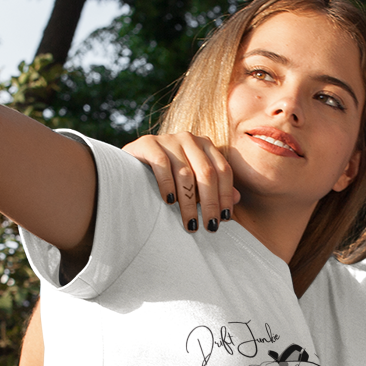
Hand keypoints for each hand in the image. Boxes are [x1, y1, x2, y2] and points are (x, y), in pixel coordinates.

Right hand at [122, 133, 239, 231]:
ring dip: (189, 202)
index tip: (225, 219)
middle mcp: (189, 138)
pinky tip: (169, 202)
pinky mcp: (148, 143)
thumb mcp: (193, 183)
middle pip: (207, 173)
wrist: (127, 165)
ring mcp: (169, 139)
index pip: (223, 171)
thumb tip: (238, 199)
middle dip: (210, 204)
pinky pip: (162, 164)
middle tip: (209, 227)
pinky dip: (167, 185)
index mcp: (205, 145)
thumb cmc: (166, 178)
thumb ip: (215, 189)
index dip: (225, 196)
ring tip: (190, 223)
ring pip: (185, 173)